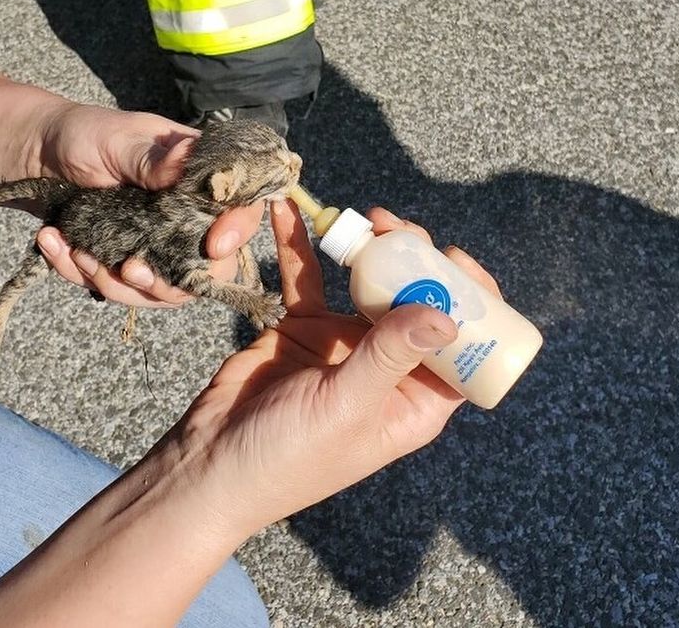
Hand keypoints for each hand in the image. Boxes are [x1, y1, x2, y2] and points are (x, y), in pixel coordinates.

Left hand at [32, 104, 263, 306]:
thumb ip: (148, 158)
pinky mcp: (125, 261)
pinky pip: (118, 288)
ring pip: (163, 290)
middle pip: (208, 268)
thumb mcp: (114, 139)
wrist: (35, 152)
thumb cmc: (83, 134)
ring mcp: (157, 244)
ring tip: (78, 253)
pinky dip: (83, 276)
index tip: (212, 247)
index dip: (236, 231)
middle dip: (168, 281)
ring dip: (118, 283)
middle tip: (129, 268)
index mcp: (198, 177)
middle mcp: (187, 215)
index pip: (240, 208)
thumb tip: (185, 162)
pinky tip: (55, 246)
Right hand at [167, 200, 499, 536]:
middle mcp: (387, 367)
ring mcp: (345, 343)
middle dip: (414, 260)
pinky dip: (302, 247)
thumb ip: (389, 356)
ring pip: (370, 283)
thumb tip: (446, 315)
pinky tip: (292, 215)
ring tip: (367, 219)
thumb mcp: (345, 407)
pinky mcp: (305, 326)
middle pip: (417, 302)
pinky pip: (308, 279)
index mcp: (413, 400)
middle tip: (395, 229)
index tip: (453, 258)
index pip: (461, 347)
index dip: (468, 302)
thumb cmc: (287, 456)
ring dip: (370, 248)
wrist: (210, 462)